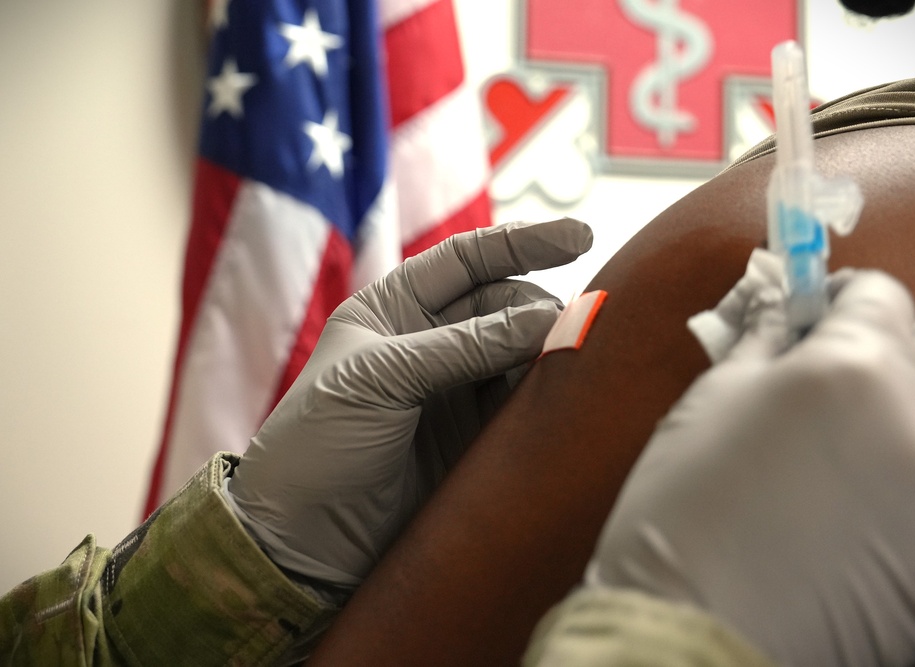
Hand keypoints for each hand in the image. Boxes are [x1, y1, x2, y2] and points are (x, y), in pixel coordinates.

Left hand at [227, 219, 592, 587]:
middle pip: (503, 305)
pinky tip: (560, 396)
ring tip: (570, 359)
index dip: (522, 243)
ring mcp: (454, 390)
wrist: (301, 540)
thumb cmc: (317, 443)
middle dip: (536, 310)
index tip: (579, 237)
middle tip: (566, 330)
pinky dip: (543, 396)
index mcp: (393, 309)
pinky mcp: (474, 437)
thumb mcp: (380, 379)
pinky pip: (521, 404)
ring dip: (546, 353)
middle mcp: (428, 342)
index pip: (467, 260)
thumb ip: (463, 346)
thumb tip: (546, 317)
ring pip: (519, 353)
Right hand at [586, 270, 914, 665]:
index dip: (848, 296)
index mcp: (854, 372)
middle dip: (888, 354)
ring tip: (809, 481)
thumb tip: (780, 310)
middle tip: (827, 381)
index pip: (886, 297)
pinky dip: (882, 520)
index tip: (821, 310)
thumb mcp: (711, 401)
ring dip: (880, 443)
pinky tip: (824, 540)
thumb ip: (764, 343)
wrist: (683, 628)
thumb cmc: (679, 506)